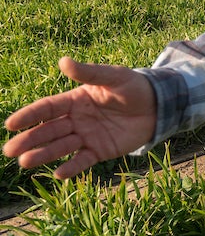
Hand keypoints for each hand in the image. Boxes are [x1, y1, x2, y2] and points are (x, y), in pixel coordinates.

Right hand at [3, 56, 157, 178]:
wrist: (159, 104)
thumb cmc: (134, 87)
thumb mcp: (114, 76)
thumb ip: (89, 72)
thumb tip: (64, 61)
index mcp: (74, 100)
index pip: (47, 108)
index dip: (29, 116)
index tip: (11, 124)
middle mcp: (75, 120)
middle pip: (48, 130)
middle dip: (29, 140)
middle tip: (10, 150)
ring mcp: (86, 137)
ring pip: (61, 147)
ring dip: (44, 155)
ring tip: (25, 162)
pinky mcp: (100, 150)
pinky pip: (83, 160)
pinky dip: (72, 168)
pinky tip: (59, 174)